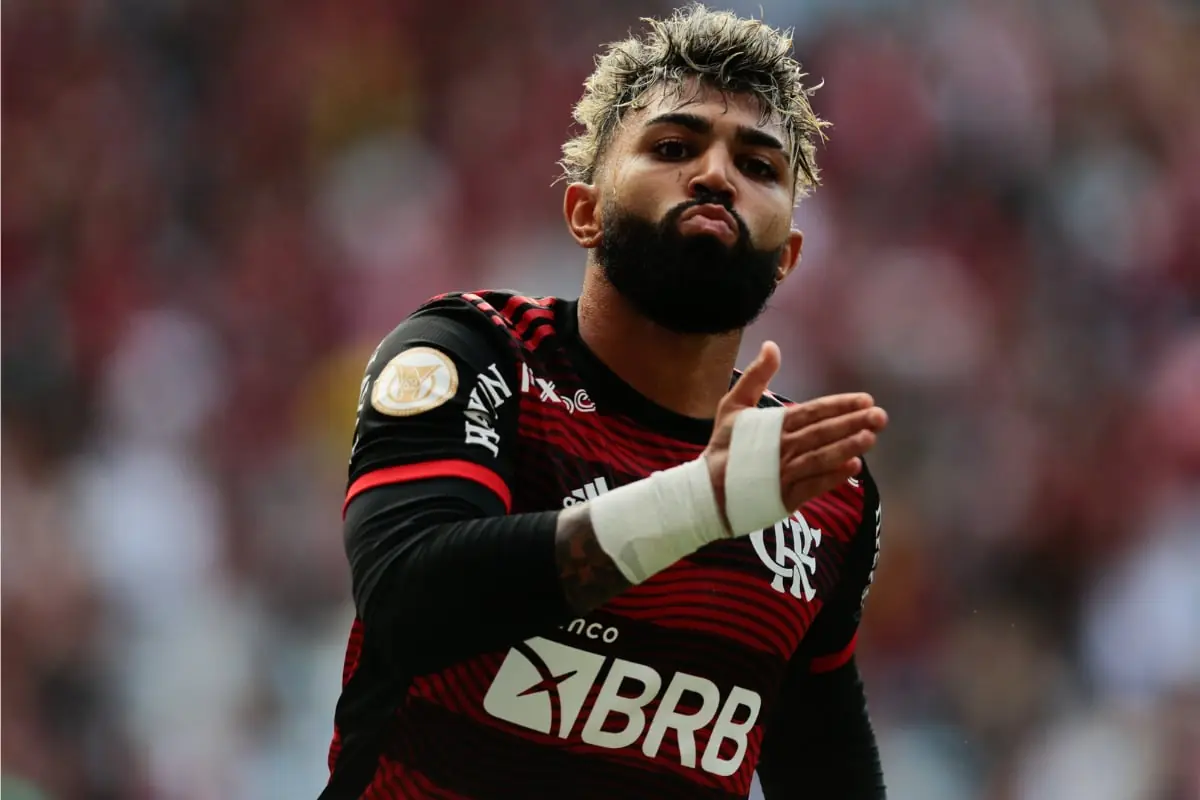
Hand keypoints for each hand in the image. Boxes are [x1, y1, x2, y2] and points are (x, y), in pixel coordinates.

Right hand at [703, 341, 887, 532]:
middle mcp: (781, 448)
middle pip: (822, 433)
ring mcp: (783, 474)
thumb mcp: (733, 406)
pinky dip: (833, 477)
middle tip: (880, 416)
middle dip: (853, 423)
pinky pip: (813, 486)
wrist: (705, 491)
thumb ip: (755, 376)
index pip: (812, 411)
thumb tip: (772, 345)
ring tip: (871, 438)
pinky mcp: (784, 498)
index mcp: (772, 425)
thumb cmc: (723, 447)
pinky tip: (854, 468)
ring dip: (847, 447)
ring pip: (820, 458)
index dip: (840, 405)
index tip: (866, 399)